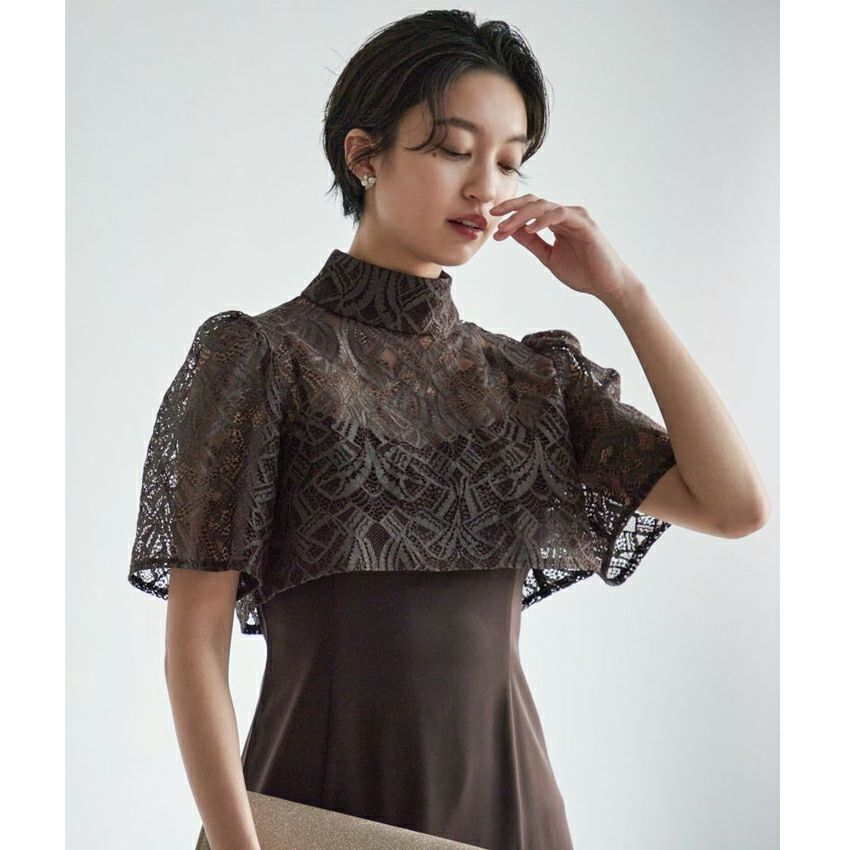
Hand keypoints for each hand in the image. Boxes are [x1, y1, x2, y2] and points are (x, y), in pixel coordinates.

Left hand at [489, 194, 639, 305]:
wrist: (606, 286)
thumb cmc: (582, 272)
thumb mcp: (548, 257)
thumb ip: (531, 242)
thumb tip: (511, 231)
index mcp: (557, 222)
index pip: (530, 209)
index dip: (510, 212)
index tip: (493, 221)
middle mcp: (566, 215)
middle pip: (534, 202)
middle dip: (511, 208)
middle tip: (494, 216)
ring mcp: (576, 217)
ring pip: (543, 207)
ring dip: (521, 216)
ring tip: (506, 227)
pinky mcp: (585, 224)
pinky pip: (559, 215)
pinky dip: (543, 220)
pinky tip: (529, 229)